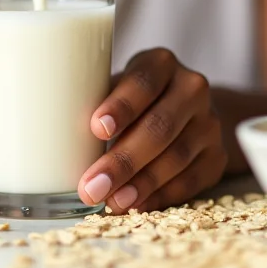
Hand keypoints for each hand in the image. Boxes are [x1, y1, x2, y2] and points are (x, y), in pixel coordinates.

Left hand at [78, 48, 227, 213]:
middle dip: (123, 160)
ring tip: (111, 201)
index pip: (143, 81)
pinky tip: (137, 204)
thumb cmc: (132, 100)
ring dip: (141, 183)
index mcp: (161, 63)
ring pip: (176, 156)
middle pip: (159, 126)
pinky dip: (162, 195)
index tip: (96, 127)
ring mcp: (209, 123)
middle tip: (92, 186)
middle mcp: (191, 88)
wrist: (186, 111)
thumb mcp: (115, 87)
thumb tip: (49, 136)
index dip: (121, 105)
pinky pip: (192, 180)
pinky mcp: (217, 156)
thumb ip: (93, 102)